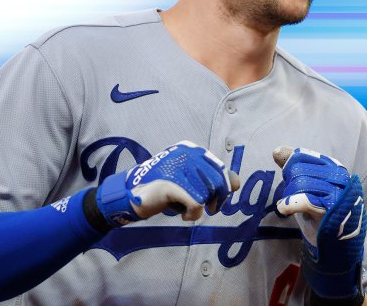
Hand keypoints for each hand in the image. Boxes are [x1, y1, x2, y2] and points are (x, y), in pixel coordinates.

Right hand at [96, 141, 239, 225]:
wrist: (131, 195)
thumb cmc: (163, 188)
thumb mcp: (189, 180)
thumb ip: (212, 178)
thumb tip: (236, 183)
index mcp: (190, 150)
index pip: (220, 169)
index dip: (222, 188)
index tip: (216, 200)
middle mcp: (185, 155)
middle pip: (217, 181)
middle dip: (217, 199)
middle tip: (210, 209)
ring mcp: (177, 168)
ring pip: (208, 193)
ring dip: (201, 207)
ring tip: (189, 210)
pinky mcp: (171, 184)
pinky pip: (196, 204)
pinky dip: (193, 214)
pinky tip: (184, 216)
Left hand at [273, 147, 365, 302]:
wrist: (339, 247)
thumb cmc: (323, 213)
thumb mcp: (310, 187)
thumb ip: (295, 168)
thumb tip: (277, 150)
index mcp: (336, 170)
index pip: (306, 156)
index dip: (291, 163)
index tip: (286, 173)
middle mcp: (340, 179)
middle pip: (300, 170)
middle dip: (289, 182)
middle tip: (290, 195)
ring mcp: (337, 195)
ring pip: (300, 184)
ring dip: (288, 194)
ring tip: (289, 205)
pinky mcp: (331, 212)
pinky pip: (304, 201)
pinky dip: (289, 204)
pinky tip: (283, 208)